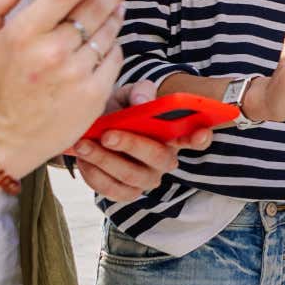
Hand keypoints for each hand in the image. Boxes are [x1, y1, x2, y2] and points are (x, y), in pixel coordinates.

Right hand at [0, 0, 134, 177]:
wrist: (1, 141)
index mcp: (25, 34)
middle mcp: (54, 52)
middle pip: (96, 8)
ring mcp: (77, 75)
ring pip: (109, 33)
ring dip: (115, 16)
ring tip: (117, 7)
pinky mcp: (94, 95)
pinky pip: (115, 59)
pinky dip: (113, 47)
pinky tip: (107, 43)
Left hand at [71, 80, 213, 201]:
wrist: (94, 129)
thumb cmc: (120, 110)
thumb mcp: (128, 94)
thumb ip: (138, 92)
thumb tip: (142, 102)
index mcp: (173, 134)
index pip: (196, 137)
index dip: (201, 137)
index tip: (201, 131)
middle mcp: (165, 159)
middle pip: (158, 157)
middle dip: (131, 145)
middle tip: (108, 134)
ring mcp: (147, 179)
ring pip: (131, 176)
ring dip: (105, 161)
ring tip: (84, 144)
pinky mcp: (127, 193)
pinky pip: (112, 190)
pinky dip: (94, 175)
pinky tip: (83, 158)